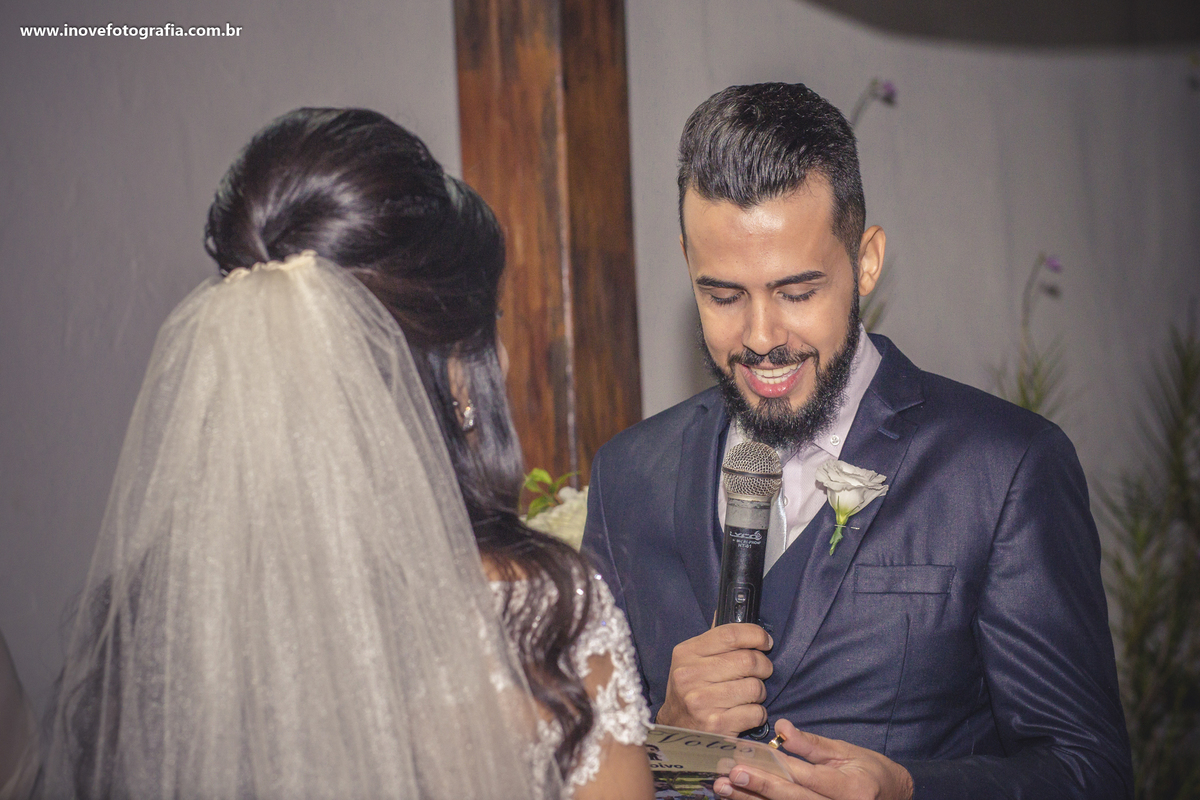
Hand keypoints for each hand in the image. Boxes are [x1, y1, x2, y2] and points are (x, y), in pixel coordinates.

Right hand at [655, 623, 772, 735]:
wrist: (675, 729)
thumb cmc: (690, 690)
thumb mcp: (691, 660)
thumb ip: (713, 639)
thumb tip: (726, 609)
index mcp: (686, 653)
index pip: (730, 634)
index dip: (755, 635)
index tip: (765, 642)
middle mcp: (690, 676)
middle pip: (748, 660)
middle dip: (763, 666)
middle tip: (761, 672)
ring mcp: (702, 702)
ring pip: (755, 687)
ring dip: (760, 692)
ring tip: (749, 695)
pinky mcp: (716, 725)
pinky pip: (755, 712)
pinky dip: (758, 713)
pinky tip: (745, 713)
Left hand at [713, 719, 912, 799]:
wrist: (890, 796)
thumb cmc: (868, 771)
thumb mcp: (844, 752)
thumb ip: (811, 744)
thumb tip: (782, 727)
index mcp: (851, 788)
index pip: (807, 777)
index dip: (776, 768)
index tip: (747, 760)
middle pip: (793, 799)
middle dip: (759, 787)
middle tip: (730, 777)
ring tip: (725, 791)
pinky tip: (741, 799)